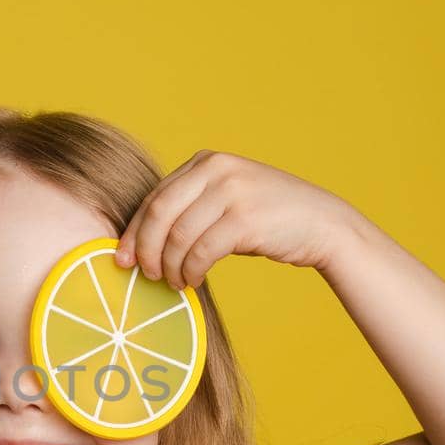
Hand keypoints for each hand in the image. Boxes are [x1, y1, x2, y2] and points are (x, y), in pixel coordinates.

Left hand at [113, 150, 357, 287]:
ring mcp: (232, 192)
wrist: (322, 224)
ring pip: (178, 237)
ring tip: (174, 282)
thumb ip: (190, 209)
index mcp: (205, 162)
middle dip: (146, 250)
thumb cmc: (267, 219)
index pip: (154, 198)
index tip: (122, 258)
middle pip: (160, 215)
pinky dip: (190, 271)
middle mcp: (217, 170)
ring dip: (170, 266)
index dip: (134, 231)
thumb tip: (141, 242)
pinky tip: (193, 280)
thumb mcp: (225, 200)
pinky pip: (201, 252)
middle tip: (146, 275)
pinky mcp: (245, 219)